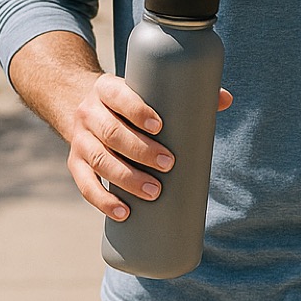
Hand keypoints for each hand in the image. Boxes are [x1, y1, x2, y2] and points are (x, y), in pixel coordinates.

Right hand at [66, 73, 232, 220]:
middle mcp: (89, 113)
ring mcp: (79, 140)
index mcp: (107, 89)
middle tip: (168, 164)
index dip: (137, 110)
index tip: (160, 126)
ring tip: (154, 192)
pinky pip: (85, 184)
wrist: (77, 103)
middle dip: (140, 150)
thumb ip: (183, 95)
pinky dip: (103, 200)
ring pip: (98, 159)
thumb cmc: (126, 101)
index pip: (119, 96)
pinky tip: (123, 211)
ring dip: (126, 178)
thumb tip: (226, 100)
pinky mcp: (74, 163)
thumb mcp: (143, 89)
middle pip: (111, 132)